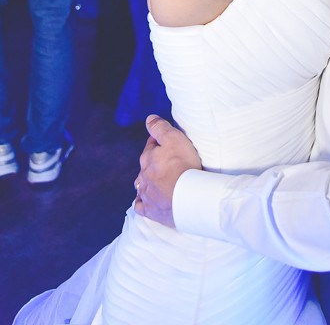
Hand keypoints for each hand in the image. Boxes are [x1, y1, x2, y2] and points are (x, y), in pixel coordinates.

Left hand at [134, 114, 201, 228]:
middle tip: (168, 163)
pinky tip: (148, 201)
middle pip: (146, 166)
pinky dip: (143, 203)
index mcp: (147, 158)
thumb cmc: (183, 166)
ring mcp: (145, 195)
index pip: (151, 146)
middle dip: (154, 163)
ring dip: (148, 182)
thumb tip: (149, 119)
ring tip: (159, 182)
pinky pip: (141, 206)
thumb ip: (160, 128)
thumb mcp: (174, 139)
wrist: (188, 198)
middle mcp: (143, 176)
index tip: (167, 143)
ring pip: (142, 186)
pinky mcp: (150, 211)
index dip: (159, 143)